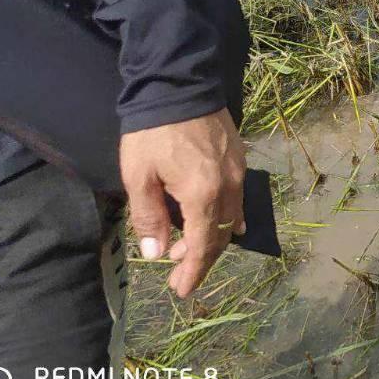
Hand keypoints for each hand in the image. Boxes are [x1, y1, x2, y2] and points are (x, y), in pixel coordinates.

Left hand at [121, 110, 246, 297]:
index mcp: (203, 195)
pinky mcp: (239, 160)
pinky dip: (224, 217)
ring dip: (212, 238)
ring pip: (232, 218)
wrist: (179, 86)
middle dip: (201, 259)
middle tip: (177, 272)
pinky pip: (237, 199)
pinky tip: (214, 220)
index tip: (182, 291)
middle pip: (222, 236)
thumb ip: (149, 218)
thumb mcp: (139, 177)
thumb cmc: (153, 133)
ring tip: (187, 244)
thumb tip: (156, 254)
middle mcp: (229, 187)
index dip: (193, 272)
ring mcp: (238, 172)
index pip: (204, 246)